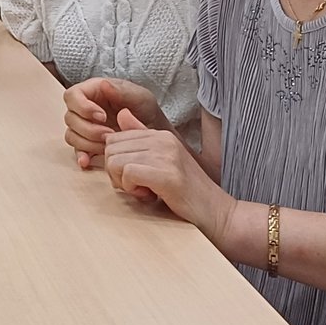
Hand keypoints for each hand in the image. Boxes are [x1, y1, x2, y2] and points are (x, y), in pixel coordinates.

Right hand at [64, 77, 164, 169]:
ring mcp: (84, 127)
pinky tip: (87, 161)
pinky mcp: (88, 144)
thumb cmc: (146, 111)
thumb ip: (121, 91)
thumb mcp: (140, 97)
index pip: (72, 95)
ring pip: (71, 135)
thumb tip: (102, 84)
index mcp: (93, 92)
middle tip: (109, 134)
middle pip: (70, 118)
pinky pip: (77, 150)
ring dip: (87, 142)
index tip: (102, 116)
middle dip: (88, 129)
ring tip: (107, 146)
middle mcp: (84, 109)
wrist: (154, 133)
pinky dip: (81, 156)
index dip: (82, 107)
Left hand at [103, 110, 234, 236]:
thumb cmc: (185, 191)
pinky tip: (149, 194)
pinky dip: (131, 189)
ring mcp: (166, 155)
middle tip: (136, 186)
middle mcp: (163, 139)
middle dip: (115, 172)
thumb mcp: (161, 160)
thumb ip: (141, 138)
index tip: (132, 177)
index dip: (115, 162)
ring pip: (116, 161)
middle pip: (110, 149)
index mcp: (160, 134)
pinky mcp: (167, 174)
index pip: (113, 138)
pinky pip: (128, 173)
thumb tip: (121, 113)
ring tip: (144, 190)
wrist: (215, 211)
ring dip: (123, 182)